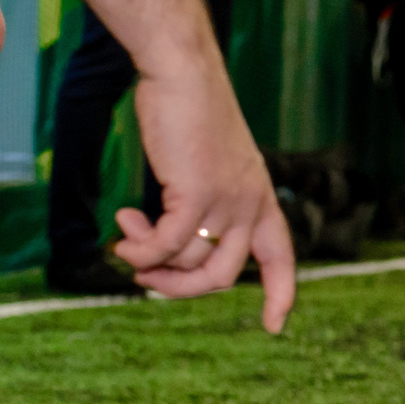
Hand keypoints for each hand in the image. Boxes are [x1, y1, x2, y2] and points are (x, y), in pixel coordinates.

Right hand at [113, 56, 295, 331]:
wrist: (184, 76)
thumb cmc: (191, 117)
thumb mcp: (209, 167)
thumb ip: (205, 205)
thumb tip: (172, 251)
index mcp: (262, 200)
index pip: (282, 258)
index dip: (281, 295)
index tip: (275, 327)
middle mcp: (252, 205)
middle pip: (221, 276)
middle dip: (179, 287)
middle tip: (145, 277)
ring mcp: (228, 200)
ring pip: (188, 261)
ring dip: (150, 260)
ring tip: (128, 236)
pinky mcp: (197, 193)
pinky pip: (165, 244)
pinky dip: (140, 249)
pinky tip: (122, 231)